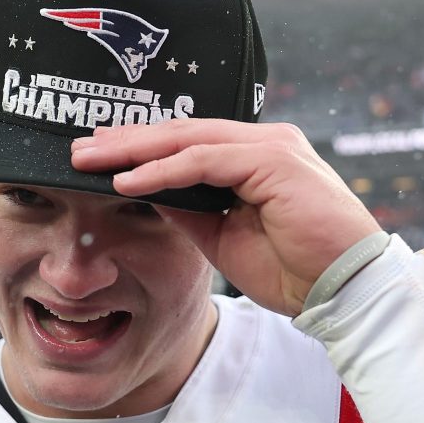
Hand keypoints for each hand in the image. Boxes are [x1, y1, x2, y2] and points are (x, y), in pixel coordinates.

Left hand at [71, 119, 381, 315]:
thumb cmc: (295, 270)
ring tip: (91, 160)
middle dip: (127, 140)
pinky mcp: (274, 161)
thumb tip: (147, 194)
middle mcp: (264, 143)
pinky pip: (205, 160)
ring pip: (188, 138)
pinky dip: (163, 171)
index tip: (97, 158)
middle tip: (79, 149)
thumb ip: (190, 210)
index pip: (187, 143)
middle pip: (182, 132)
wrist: (344, 290)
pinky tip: (128, 181)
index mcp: (256, 158)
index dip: (140, 148)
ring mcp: (271, 147)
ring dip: (134, 149)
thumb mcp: (224, 238)